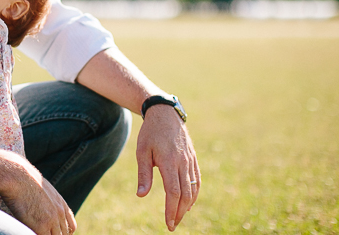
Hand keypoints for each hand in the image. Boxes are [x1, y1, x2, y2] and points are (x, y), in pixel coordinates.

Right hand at [1, 162, 76, 234]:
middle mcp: (60, 213)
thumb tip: (39, 203)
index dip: (63, 233)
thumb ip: (46, 199)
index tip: (54, 233)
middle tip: (43, 232)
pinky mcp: (41, 226)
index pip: (71, 227)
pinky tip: (30, 231)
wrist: (17, 176)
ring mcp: (52, 220)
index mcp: (61, 203)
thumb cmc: (23, 179)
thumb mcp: (42, 187)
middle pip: (63, 234)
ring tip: (36, 231)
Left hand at [136, 105, 199, 230]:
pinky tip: (189, 202)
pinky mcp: (193, 159)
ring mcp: (190, 161)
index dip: (172, 210)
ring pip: (193, 189)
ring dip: (188, 206)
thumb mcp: (142, 151)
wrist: (165, 114)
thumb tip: (141, 195)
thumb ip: (144, 174)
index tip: (168, 223)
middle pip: (186, 194)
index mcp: (169, 162)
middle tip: (173, 224)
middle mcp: (183, 163)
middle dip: (180, 212)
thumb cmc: (150, 133)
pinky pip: (197, 180)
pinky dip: (194, 194)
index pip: (173, 192)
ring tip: (179, 216)